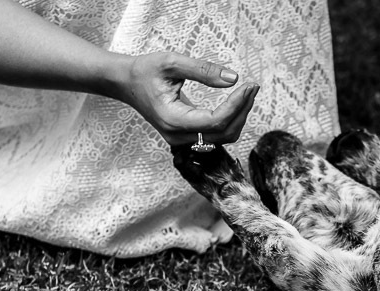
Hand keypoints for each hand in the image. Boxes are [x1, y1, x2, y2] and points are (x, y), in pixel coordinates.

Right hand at [117, 52, 259, 145]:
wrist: (126, 83)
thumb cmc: (146, 70)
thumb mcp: (172, 62)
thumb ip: (203, 70)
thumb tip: (234, 78)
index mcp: (173, 120)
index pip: (216, 120)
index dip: (237, 105)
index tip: (249, 85)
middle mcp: (178, 136)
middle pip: (224, 133)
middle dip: (242, 110)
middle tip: (253, 87)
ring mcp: (182, 140)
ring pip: (223, 137)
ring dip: (239, 116)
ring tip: (247, 92)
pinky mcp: (187, 137)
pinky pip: (216, 134)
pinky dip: (230, 120)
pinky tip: (237, 102)